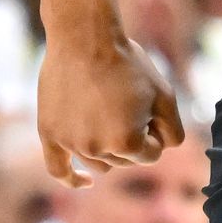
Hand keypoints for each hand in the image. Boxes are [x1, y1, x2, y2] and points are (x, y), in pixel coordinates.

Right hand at [37, 26, 183, 187]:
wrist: (84, 40)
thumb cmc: (129, 65)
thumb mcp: (164, 96)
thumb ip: (172, 130)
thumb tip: (162, 148)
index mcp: (126, 144)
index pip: (151, 154)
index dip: (154, 130)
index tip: (148, 104)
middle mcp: (95, 150)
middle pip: (125, 160)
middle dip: (133, 135)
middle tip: (127, 101)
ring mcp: (70, 144)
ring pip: (99, 162)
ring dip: (110, 146)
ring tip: (110, 112)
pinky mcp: (49, 134)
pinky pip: (58, 169)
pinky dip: (73, 179)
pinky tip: (85, 182)